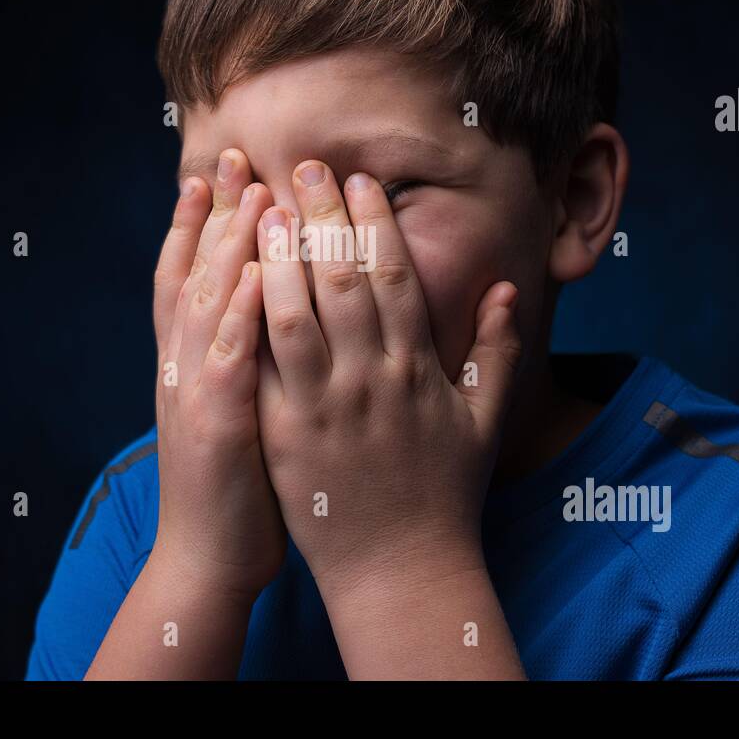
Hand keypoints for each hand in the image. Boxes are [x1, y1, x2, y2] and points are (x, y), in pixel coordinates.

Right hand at [150, 148, 286, 600]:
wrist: (207, 558)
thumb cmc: (237, 483)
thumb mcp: (237, 408)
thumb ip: (247, 355)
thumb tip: (270, 307)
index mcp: (194, 362)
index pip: (191, 277)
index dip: (200, 222)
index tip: (219, 170)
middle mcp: (186, 368)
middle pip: (195, 275)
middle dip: (212, 213)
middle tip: (230, 154)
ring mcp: (197, 396)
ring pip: (207, 306)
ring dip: (225, 247)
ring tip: (249, 192)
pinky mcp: (218, 430)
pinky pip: (227, 364)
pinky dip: (238, 318)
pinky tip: (257, 277)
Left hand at [253, 160, 522, 601]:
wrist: (402, 572)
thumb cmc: (445, 497)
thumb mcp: (485, 424)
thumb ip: (498, 354)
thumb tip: (504, 291)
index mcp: (417, 372)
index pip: (395, 278)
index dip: (376, 223)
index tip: (360, 181)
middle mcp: (370, 380)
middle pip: (343, 279)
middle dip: (323, 217)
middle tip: (305, 166)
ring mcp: (323, 407)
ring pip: (296, 312)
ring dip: (279, 254)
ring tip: (264, 207)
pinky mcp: (282, 435)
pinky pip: (262, 366)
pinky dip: (247, 318)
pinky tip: (234, 278)